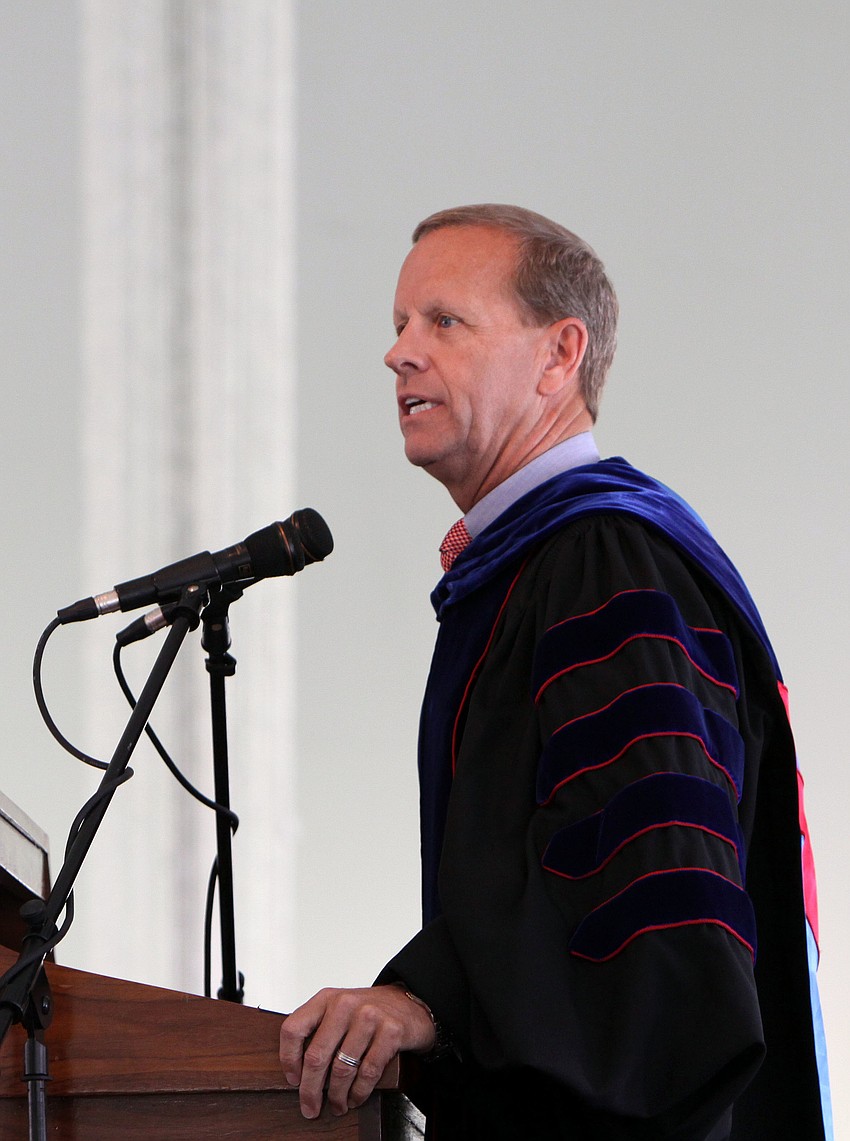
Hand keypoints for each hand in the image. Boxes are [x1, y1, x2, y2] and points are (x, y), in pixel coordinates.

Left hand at [279, 984, 435, 1118]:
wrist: (409, 1004)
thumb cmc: (369, 1012)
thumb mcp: (338, 1009)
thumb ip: (317, 1029)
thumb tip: (297, 1072)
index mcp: (326, 998)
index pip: (294, 1029)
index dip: (288, 1059)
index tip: (293, 1079)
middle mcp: (345, 1004)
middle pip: (316, 1056)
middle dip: (310, 1090)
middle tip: (310, 1107)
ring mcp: (369, 1017)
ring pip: (342, 1069)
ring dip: (337, 1096)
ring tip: (337, 1106)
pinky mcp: (390, 1032)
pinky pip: (367, 1072)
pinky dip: (359, 1092)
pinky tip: (355, 1098)